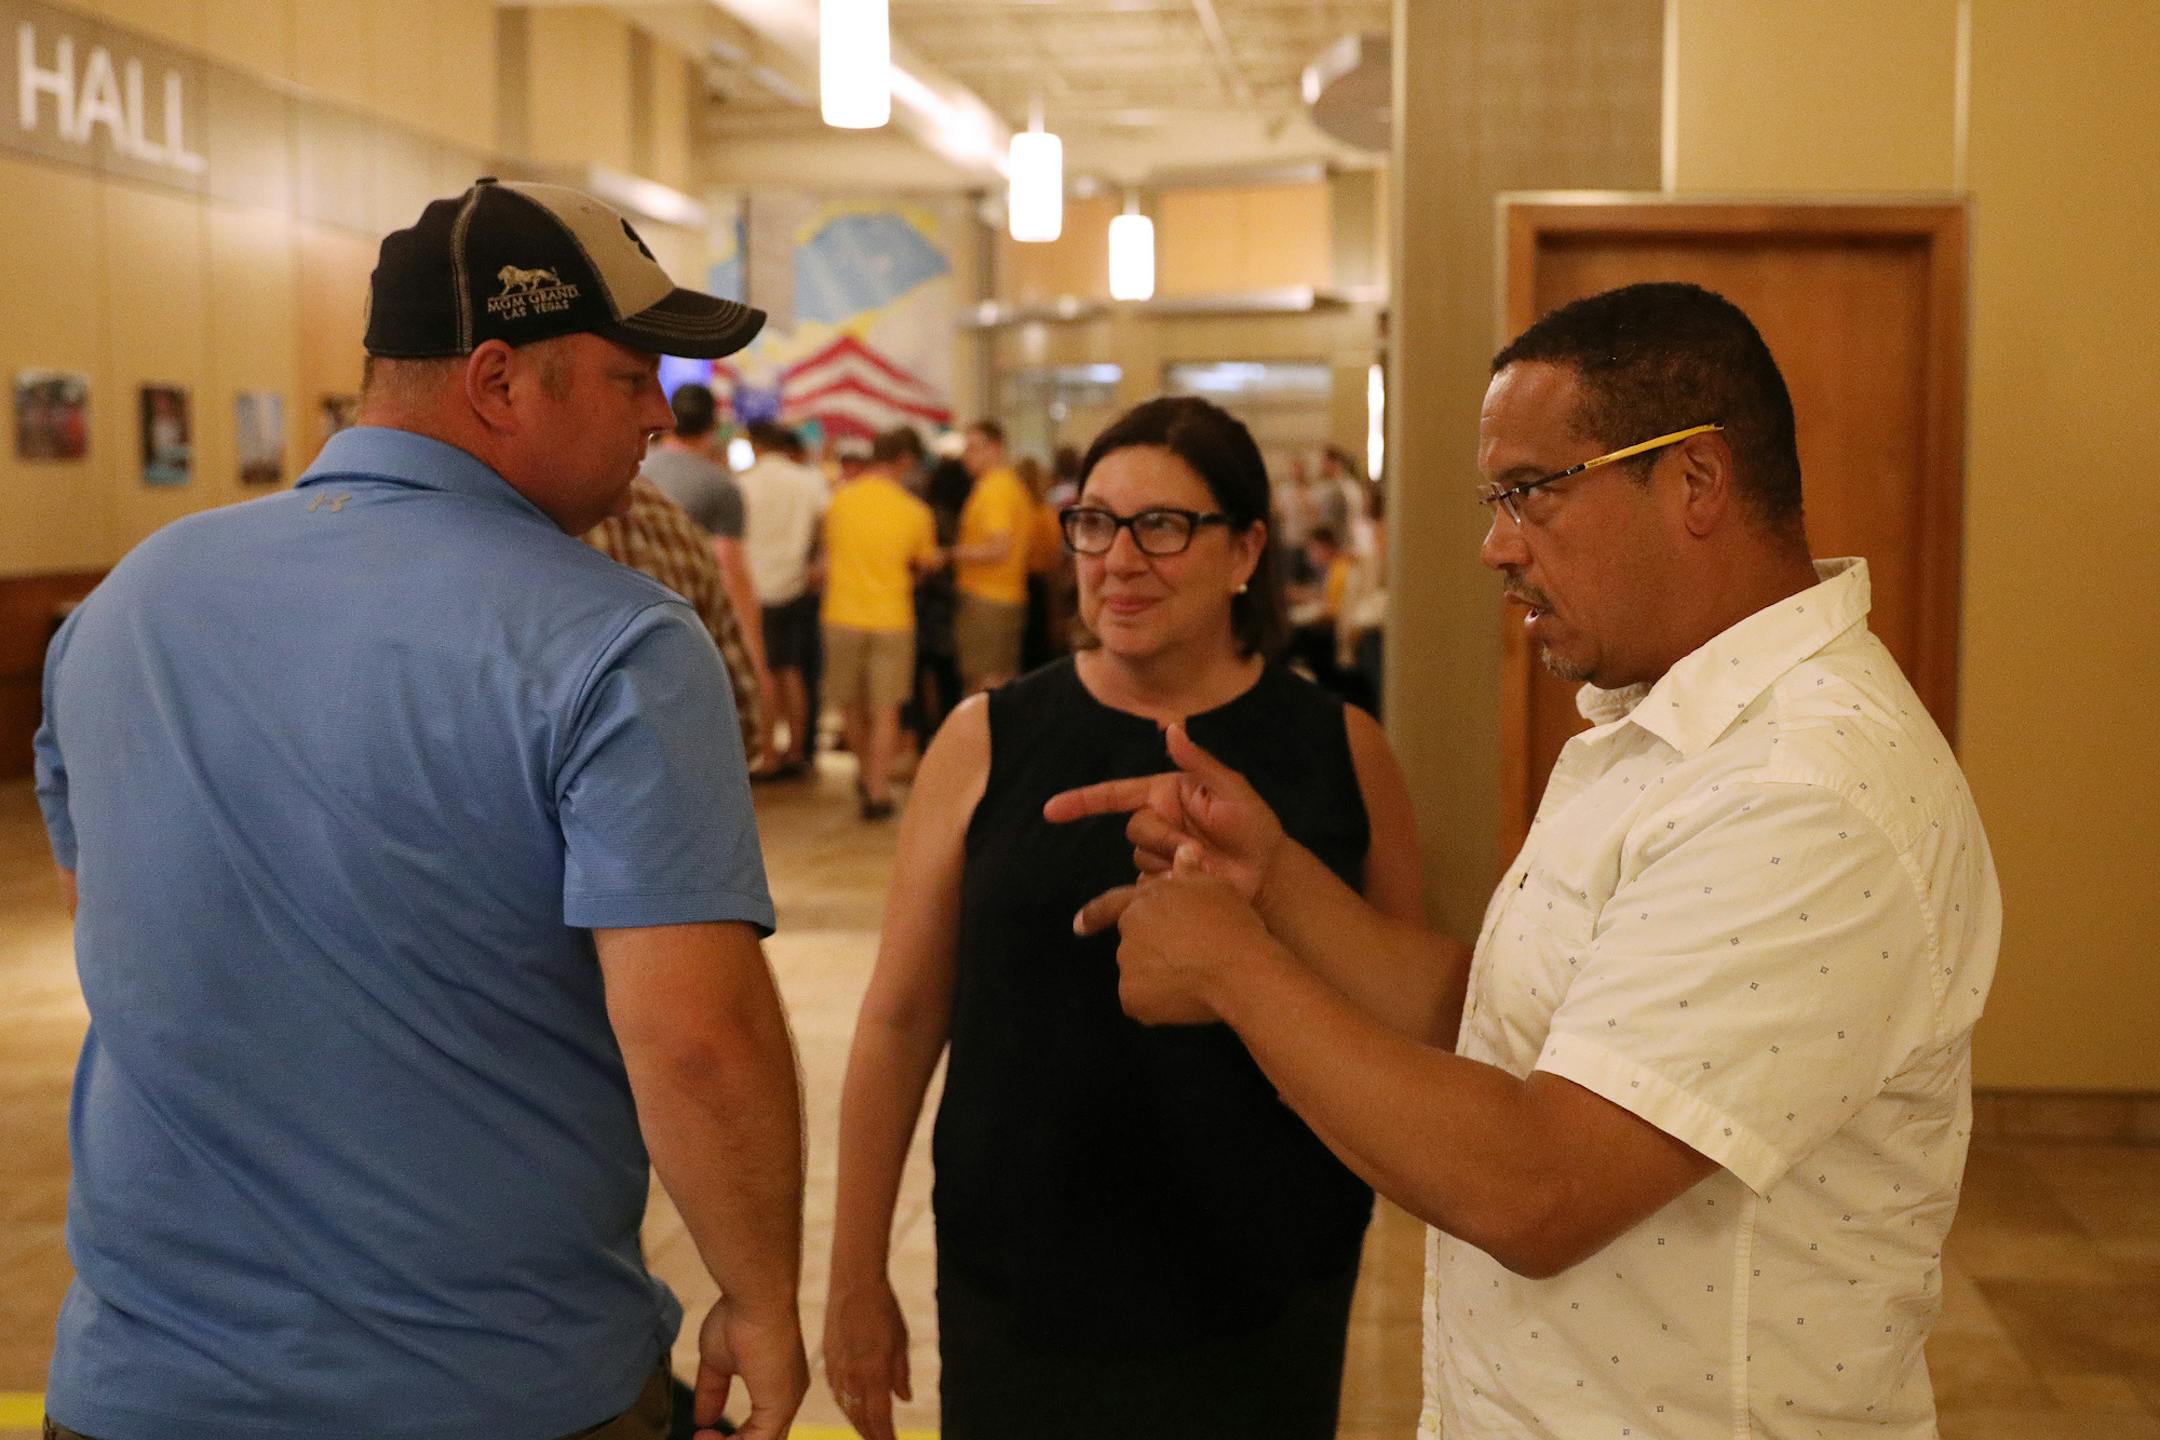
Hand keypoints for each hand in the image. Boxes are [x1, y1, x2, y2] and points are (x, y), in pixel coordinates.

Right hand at [693, 1296, 806, 1439]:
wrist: (754, 1298)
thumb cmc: (738, 1317)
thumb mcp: (717, 1362)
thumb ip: (713, 1391)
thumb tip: (702, 1418)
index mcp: (779, 1384)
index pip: (762, 1427)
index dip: (734, 1438)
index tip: (703, 1432)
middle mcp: (789, 1395)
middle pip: (765, 1439)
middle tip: (702, 1438)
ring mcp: (787, 1401)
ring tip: (701, 1439)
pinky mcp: (780, 1405)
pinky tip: (706, 1437)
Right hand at [821, 1275, 911, 1439]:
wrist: (854, 1284)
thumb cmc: (882, 1310)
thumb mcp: (900, 1342)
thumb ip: (901, 1374)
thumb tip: (904, 1399)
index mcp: (873, 1373)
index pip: (879, 1418)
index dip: (886, 1436)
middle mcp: (852, 1377)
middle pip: (859, 1419)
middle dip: (871, 1435)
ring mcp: (836, 1370)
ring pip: (846, 1408)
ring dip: (857, 1423)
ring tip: (869, 1432)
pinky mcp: (827, 1361)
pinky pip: (836, 1393)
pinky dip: (846, 1405)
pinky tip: (852, 1408)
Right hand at [1044, 723, 1284, 922]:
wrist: (1267, 872)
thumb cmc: (1254, 825)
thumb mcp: (1232, 789)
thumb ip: (1199, 761)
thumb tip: (1171, 726)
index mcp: (1167, 793)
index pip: (1114, 794)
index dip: (1081, 801)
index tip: (1051, 810)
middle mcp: (1159, 819)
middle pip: (1134, 828)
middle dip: (1165, 838)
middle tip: (1199, 848)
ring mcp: (1160, 851)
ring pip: (1140, 857)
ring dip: (1171, 861)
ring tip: (1205, 863)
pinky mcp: (1164, 880)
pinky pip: (1150, 882)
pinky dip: (1171, 882)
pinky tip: (1195, 879)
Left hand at [1110, 847, 1277, 1025]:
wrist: (1240, 970)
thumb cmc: (1231, 924)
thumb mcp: (1215, 888)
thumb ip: (1190, 873)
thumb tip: (1183, 851)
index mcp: (1146, 900)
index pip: (1113, 904)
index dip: (1095, 915)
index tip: (1078, 926)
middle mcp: (1129, 930)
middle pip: (1135, 943)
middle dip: (1154, 950)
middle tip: (1189, 960)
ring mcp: (1127, 964)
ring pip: (1140, 973)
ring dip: (1159, 977)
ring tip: (1195, 979)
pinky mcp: (1131, 997)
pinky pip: (1143, 1002)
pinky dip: (1160, 1004)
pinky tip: (1187, 999)